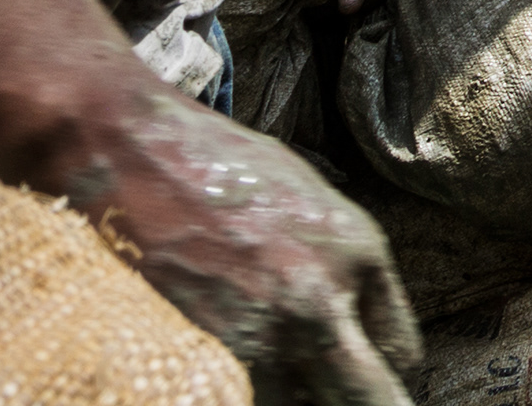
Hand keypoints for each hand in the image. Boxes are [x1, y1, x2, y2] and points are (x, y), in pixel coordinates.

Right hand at [50, 85, 420, 399]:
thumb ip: (342, 266)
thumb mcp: (309, 200)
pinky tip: (226, 365)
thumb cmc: (214, 164)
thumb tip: (353, 326)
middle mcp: (321, 301)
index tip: (361, 371)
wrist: (129, 150)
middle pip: (369, 398)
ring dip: (291, 395)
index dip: (380, 371)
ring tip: (270, 364)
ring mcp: (258, 336)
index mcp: (359, 251)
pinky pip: (240, 399)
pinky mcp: (198, 355)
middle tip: (331, 389)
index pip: (401, 354)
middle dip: (355, 399)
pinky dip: (239, 391)